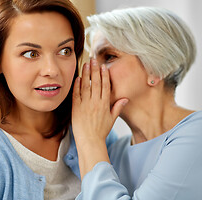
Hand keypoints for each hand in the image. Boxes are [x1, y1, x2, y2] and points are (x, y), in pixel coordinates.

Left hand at [71, 58, 127, 177]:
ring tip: (86, 64)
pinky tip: (78, 77)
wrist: (90, 141)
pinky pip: (76, 94)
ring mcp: (85, 105)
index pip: (105, 86)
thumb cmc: (101, 131)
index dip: (104, 75)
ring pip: (86, 86)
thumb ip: (117, 107)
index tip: (103, 66)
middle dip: (95, 70)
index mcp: (105, 104)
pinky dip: (77, 85)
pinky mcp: (76, 108)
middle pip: (96, 83)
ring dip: (86, 74)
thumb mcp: (112, 119)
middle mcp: (95, 103)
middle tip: (94, 59)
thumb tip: (125, 99)